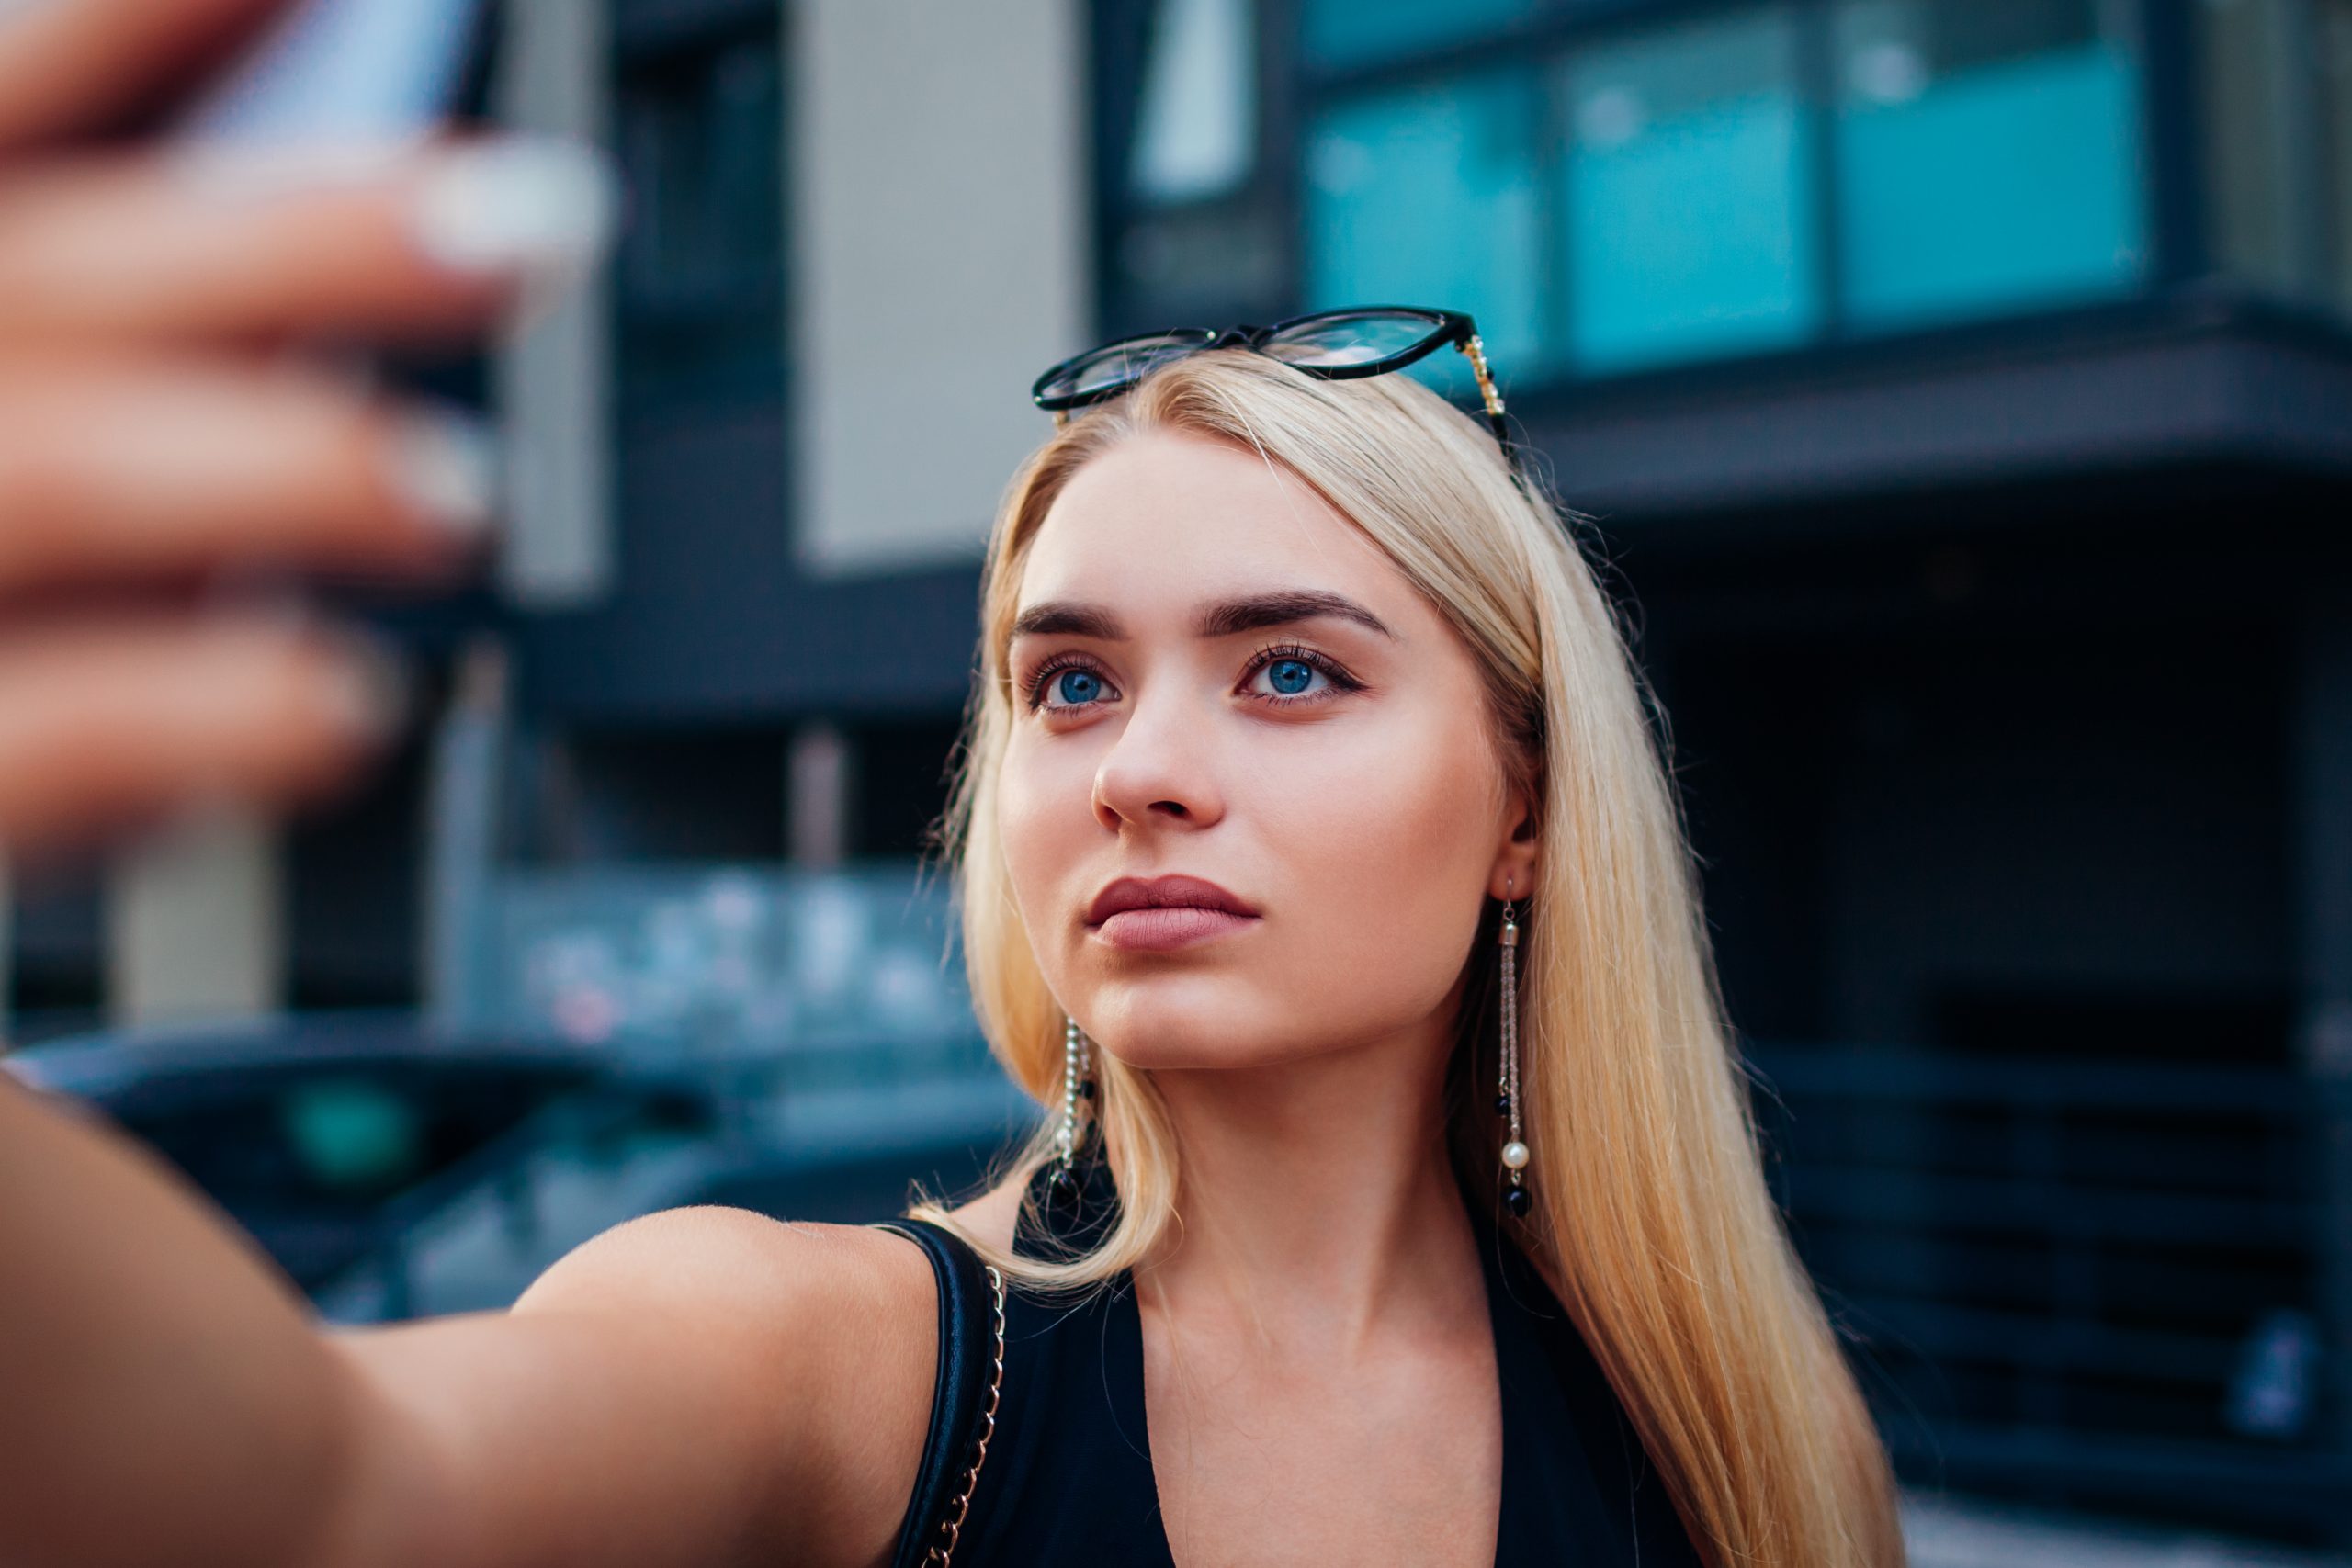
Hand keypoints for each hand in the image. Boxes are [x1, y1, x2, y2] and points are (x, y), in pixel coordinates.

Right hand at [0, 0, 612, 859]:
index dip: (141, 24)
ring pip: (49, 474)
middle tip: (532, 222)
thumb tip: (353, 201)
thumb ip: (114, 296)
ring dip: (285, 466)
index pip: (0, 96)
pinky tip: (342, 701)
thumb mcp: (8, 363)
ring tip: (458, 492)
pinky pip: (55, 734)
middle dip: (297, 235)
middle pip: (51, 274)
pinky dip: (210, 708)